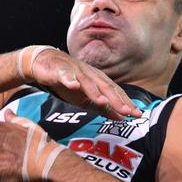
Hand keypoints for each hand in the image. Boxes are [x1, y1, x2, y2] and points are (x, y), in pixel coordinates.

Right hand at [27, 47, 141, 119]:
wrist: (45, 64)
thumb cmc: (68, 81)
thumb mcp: (86, 98)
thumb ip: (103, 108)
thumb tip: (122, 118)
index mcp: (98, 81)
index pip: (116, 92)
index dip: (126, 103)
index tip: (137, 115)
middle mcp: (90, 75)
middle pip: (105, 87)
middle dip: (116, 100)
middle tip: (127, 111)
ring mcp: (75, 72)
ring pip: (87, 82)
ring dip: (95, 92)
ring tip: (103, 102)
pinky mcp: (59, 70)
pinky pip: (65, 75)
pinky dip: (69, 79)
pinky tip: (73, 85)